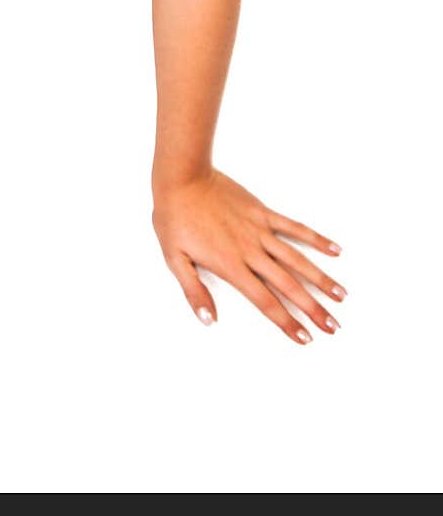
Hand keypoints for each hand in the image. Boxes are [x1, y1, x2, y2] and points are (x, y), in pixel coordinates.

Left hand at [151, 168, 345, 343]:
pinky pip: (294, 227)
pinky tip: (335, 250)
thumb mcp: (174, 258)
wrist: (183, 177)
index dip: (286, 322)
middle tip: (333, 326)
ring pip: (298, 259)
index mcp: (231, 266)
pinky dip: (316, 239)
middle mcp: (251, 251)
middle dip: (312, 308)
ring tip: (342, 296)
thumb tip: (208, 320)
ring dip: (321, 279)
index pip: (265, 301)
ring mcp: (260, 230)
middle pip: (289, 285)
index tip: (305, 338)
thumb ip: (193, 290)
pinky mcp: (263, 212)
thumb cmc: (175, 217)